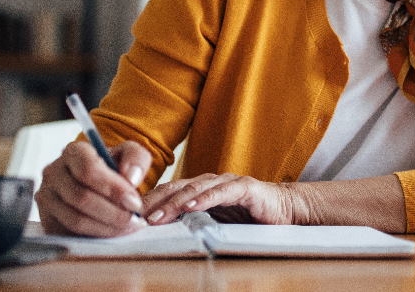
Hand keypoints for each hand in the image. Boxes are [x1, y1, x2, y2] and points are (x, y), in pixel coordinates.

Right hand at [36, 139, 150, 236]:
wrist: (96, 187)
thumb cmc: (112, 169)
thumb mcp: (128, 155)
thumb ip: (136, 159)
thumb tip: (131, 177)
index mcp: (73, 152)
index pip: (87, 169)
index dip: (113, 188)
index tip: (134, 202)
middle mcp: (54, 173)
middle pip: (81, 197)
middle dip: (113, 212)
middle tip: (135, 219)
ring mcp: (46, 198)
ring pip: (75, 219)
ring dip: (107, 227)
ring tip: (128, 227)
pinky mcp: (47, 221)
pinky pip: (69, 234)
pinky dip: (95, 237)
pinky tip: (113, 232)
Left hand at [142, 173, 305, 225]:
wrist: (286, 211)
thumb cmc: (249, 216)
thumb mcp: (216, 220)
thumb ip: (193, 221)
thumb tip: (161, 231)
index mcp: (200, 189)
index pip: (169, 192)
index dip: (149, 201)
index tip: (129, 214)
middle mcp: (210, 182)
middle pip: (176, 188)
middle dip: (154, 202)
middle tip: (135, 216)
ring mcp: (227, 183)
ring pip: (194, 189)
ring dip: (173, 203)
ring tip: (156, 216)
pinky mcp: (245, 188)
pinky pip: (221, 192)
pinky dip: (205, 198)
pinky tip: (191, 206)